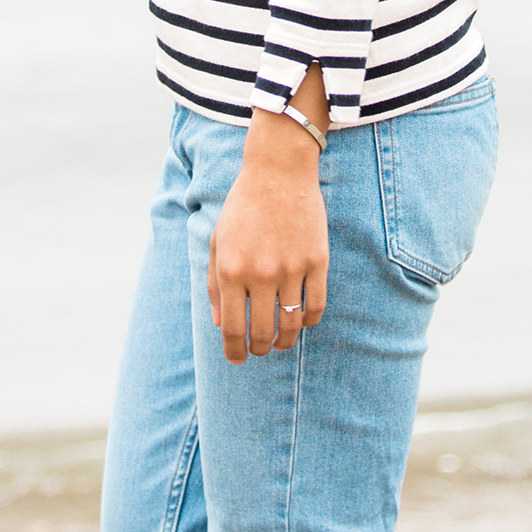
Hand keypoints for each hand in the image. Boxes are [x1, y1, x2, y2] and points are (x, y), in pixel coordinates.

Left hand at [208, 105, 329, 364]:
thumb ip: (214, 284)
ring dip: (285, 341)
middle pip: (262, 332)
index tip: (237, 359)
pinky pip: (316, 307)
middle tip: (259, 351)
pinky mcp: (317, 262)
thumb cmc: (243, 206)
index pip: (232, 328)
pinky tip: (303, 322)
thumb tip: (220, 324)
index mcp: (231, 270)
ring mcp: (291, 269)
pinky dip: (309, 322)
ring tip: (281, 342)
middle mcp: (260, 274)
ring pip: (292, 325)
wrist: (278, 172)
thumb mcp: (218, 241)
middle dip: (259, 349)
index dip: (234, 351)